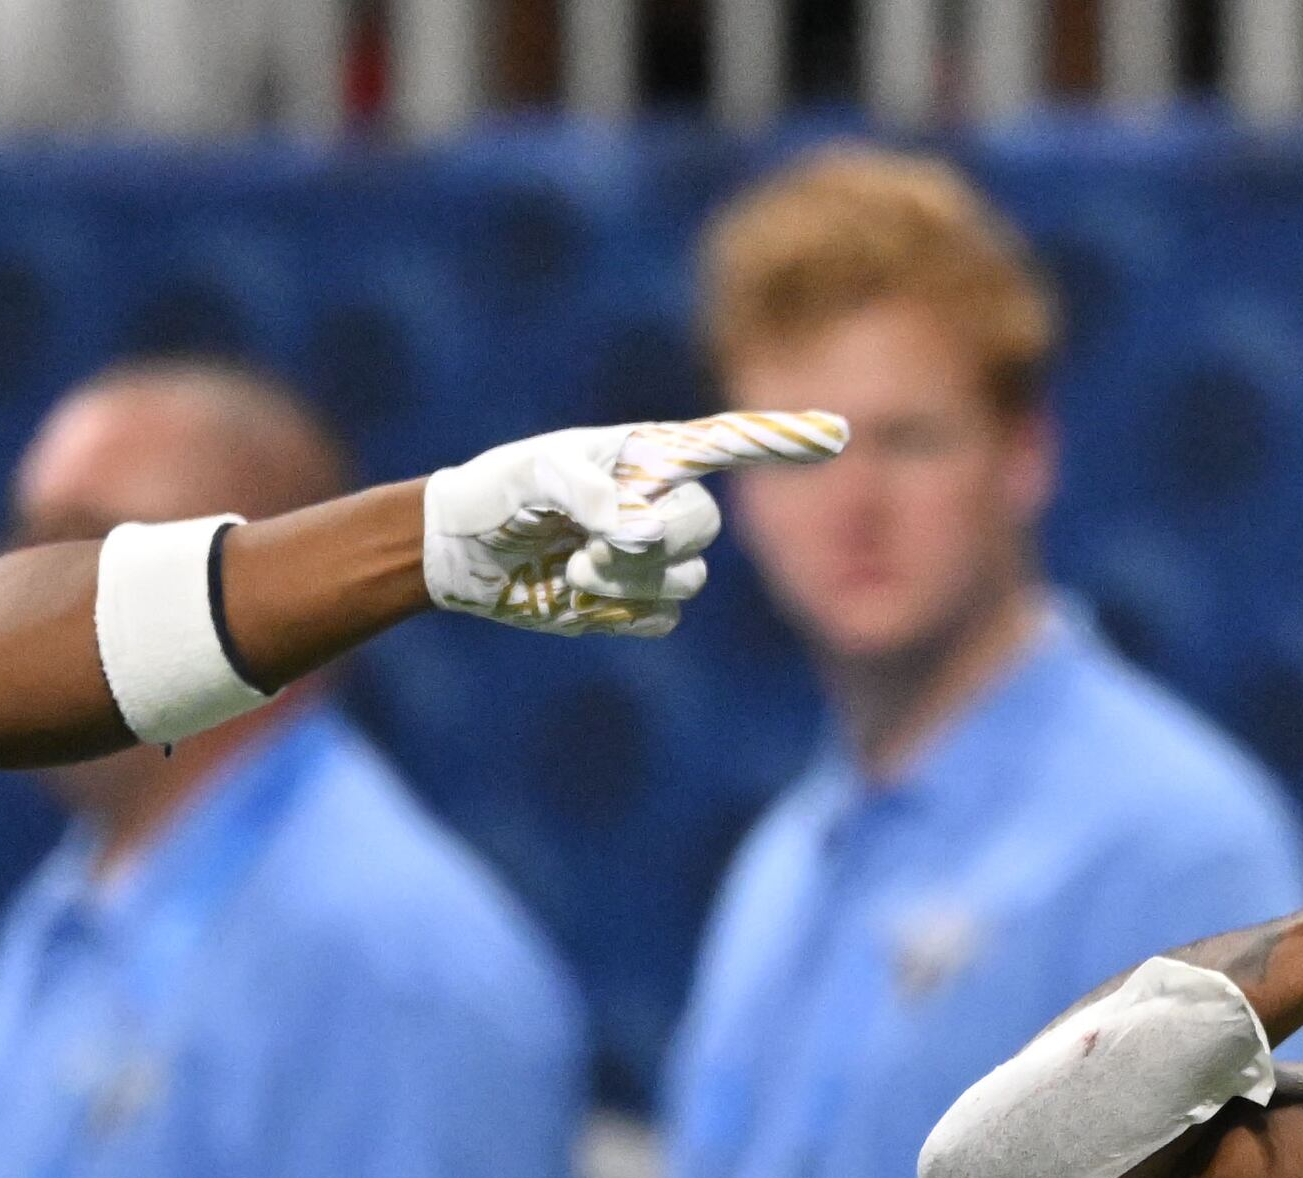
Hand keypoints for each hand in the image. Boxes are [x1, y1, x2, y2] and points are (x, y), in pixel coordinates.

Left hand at [422, 410, 847, 635]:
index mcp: (649, 454)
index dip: (784, 439)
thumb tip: (641, 530)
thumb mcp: (530, 476)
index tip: (838, 435)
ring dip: (625, 581)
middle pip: (705, 526)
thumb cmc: (497, 494)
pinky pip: (662, 618)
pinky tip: (576, 595)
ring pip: (687, 579)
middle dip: (652, 542)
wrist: (464, 555)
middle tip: (592, 545)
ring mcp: (659, 556)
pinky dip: (618, 613)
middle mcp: (665, 500)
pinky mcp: (643, 604)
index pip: (729, 443)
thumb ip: (587, 491)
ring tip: (570, 568)